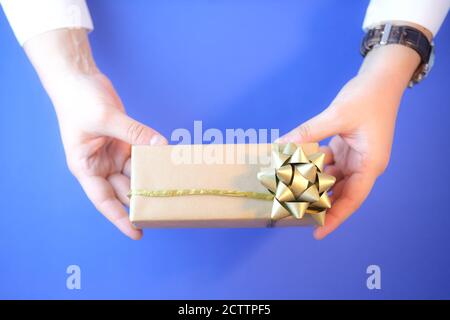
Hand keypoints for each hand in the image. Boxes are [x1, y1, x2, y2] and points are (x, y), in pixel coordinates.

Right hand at [24, 29, 166, 238]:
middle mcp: (99, 165)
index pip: (104, 200)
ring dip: (152, 181)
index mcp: (85, 167)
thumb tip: (161, 145)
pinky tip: (169, 166)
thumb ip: (134, 132)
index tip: (138, 233)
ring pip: (136, 174)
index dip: (120, 218)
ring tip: (172, 192)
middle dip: (141, 202)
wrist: (79, 78)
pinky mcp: (124, 143)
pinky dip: (154, 160)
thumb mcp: (105, 117)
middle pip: (123, 190)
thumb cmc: (78, 100)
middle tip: (165, 213)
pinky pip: (142, 156)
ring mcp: (113, 154)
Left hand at [278, 44, 421, 238]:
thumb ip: (309, 132)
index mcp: (370, 164)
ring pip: (330, 178)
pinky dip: (310, 164)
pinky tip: (293, 165)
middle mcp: (363, 165)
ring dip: (311, 183)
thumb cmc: (368, 97)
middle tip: (293, 210)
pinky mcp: (344, 147)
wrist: (380, 78)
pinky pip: (326, 162)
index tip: (317, 232)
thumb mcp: (338, 115)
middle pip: (340, 193)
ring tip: (289, 192)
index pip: (352, 199)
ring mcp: (353, 156)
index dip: (334, 218)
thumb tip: (281, 145)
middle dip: (318, 202)